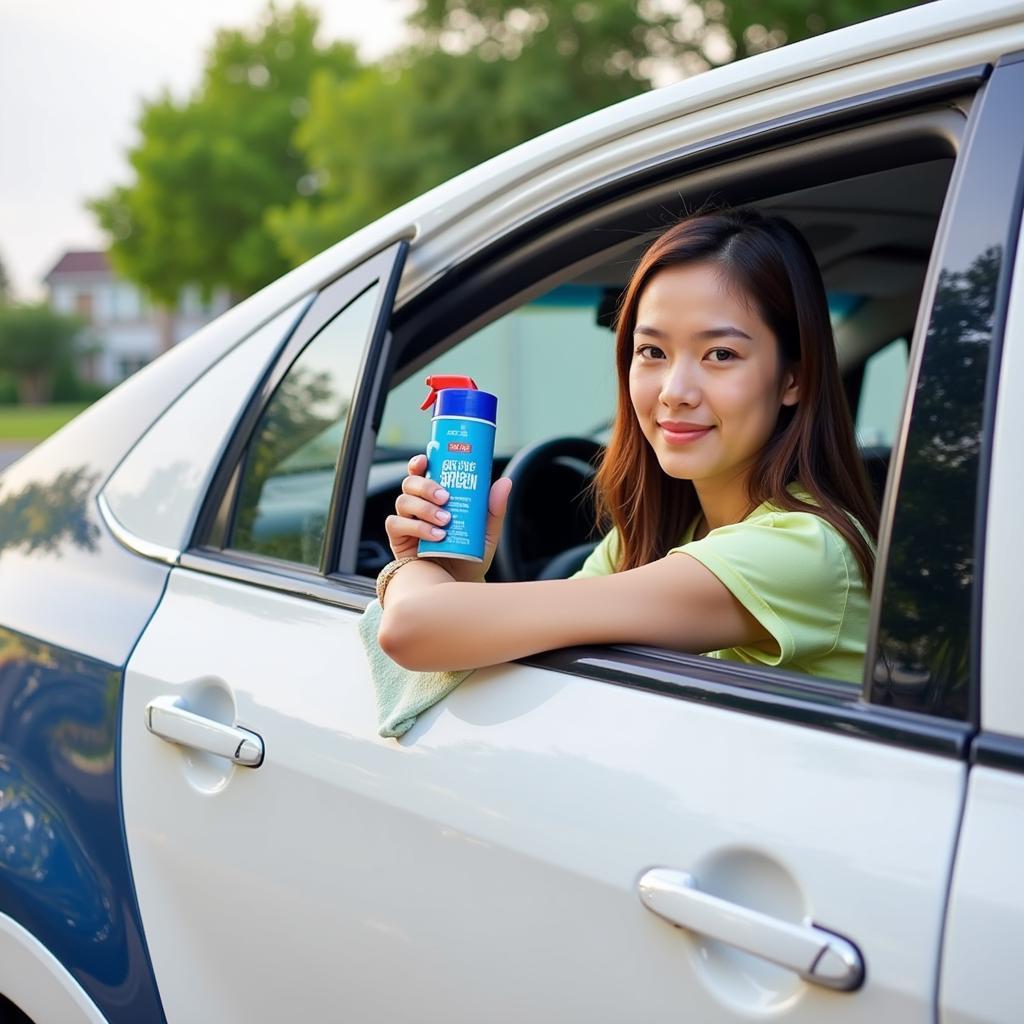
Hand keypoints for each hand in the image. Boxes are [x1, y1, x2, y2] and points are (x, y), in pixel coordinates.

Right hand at [385, 453, 511, 582]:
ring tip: (445, 521)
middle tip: (445, 496)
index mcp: (435, 498)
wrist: (460, 586)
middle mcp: (418, 506)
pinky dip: (416, 527)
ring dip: (424, 507)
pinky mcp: (399, 539)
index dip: (420, 462)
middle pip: (410, 483)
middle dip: (425, 485)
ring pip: (403, 501)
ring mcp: (407, 521)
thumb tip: (505, 482)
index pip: (422, 473)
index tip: (427, 459)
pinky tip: (435, 536)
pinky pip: (397, 524)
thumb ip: (494, 509)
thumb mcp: (486, 532)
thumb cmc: (469, 556)